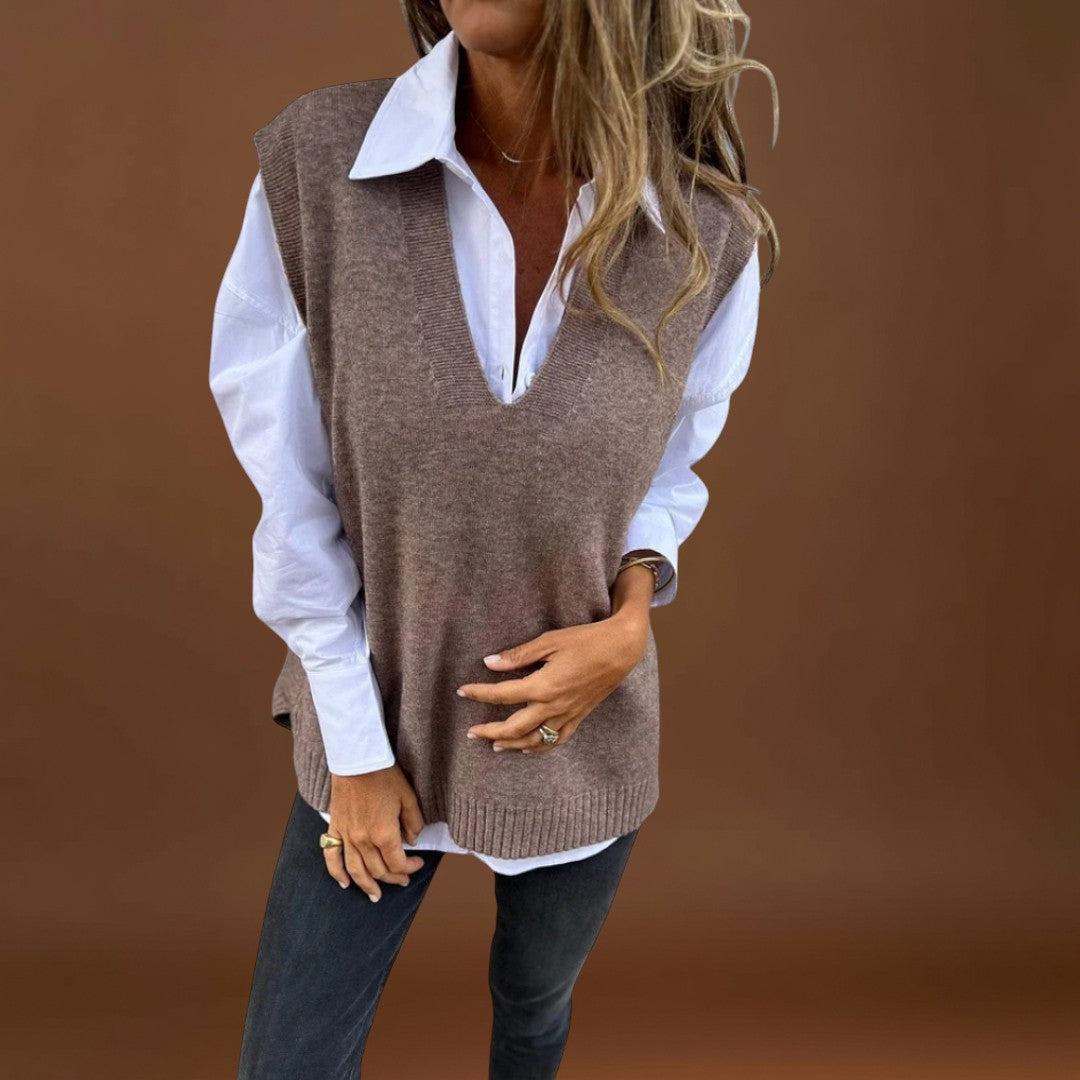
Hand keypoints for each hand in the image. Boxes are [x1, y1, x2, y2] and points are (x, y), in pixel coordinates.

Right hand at [323, 764, 426, 900]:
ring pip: (356, 870)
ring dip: (367, 885)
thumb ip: (413, 823)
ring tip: (375, 895)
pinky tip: (344, 883)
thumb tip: (412, 841)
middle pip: (378, 870)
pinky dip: (336, 873)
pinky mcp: (335, 828)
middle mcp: (363, 840)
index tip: (418, 863)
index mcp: (384, 833)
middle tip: (402, 880)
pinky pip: (332, 856)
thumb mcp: (408, 797)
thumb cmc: (385, 775)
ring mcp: (347, 835)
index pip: (398, 863)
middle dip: (393, 878)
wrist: (357, 759)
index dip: (410, 868)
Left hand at [457, 610, 649, 752]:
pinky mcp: (578, 717)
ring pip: (534, 740)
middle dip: (489, 731)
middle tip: (471, 732)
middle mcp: (553, 706)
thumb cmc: (586, 640)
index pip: (502, 695)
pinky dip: (539, 747)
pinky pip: (556, 740)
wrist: (621, 650)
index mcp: (543, 686)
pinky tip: (528, 747)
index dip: (479, 694)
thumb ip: (518, 656)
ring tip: (493, 745)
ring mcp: (567, 715)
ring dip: (511, 745)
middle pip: (513, 728)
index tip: (462, 692)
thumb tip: (489, 663)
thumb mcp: (549, 641)